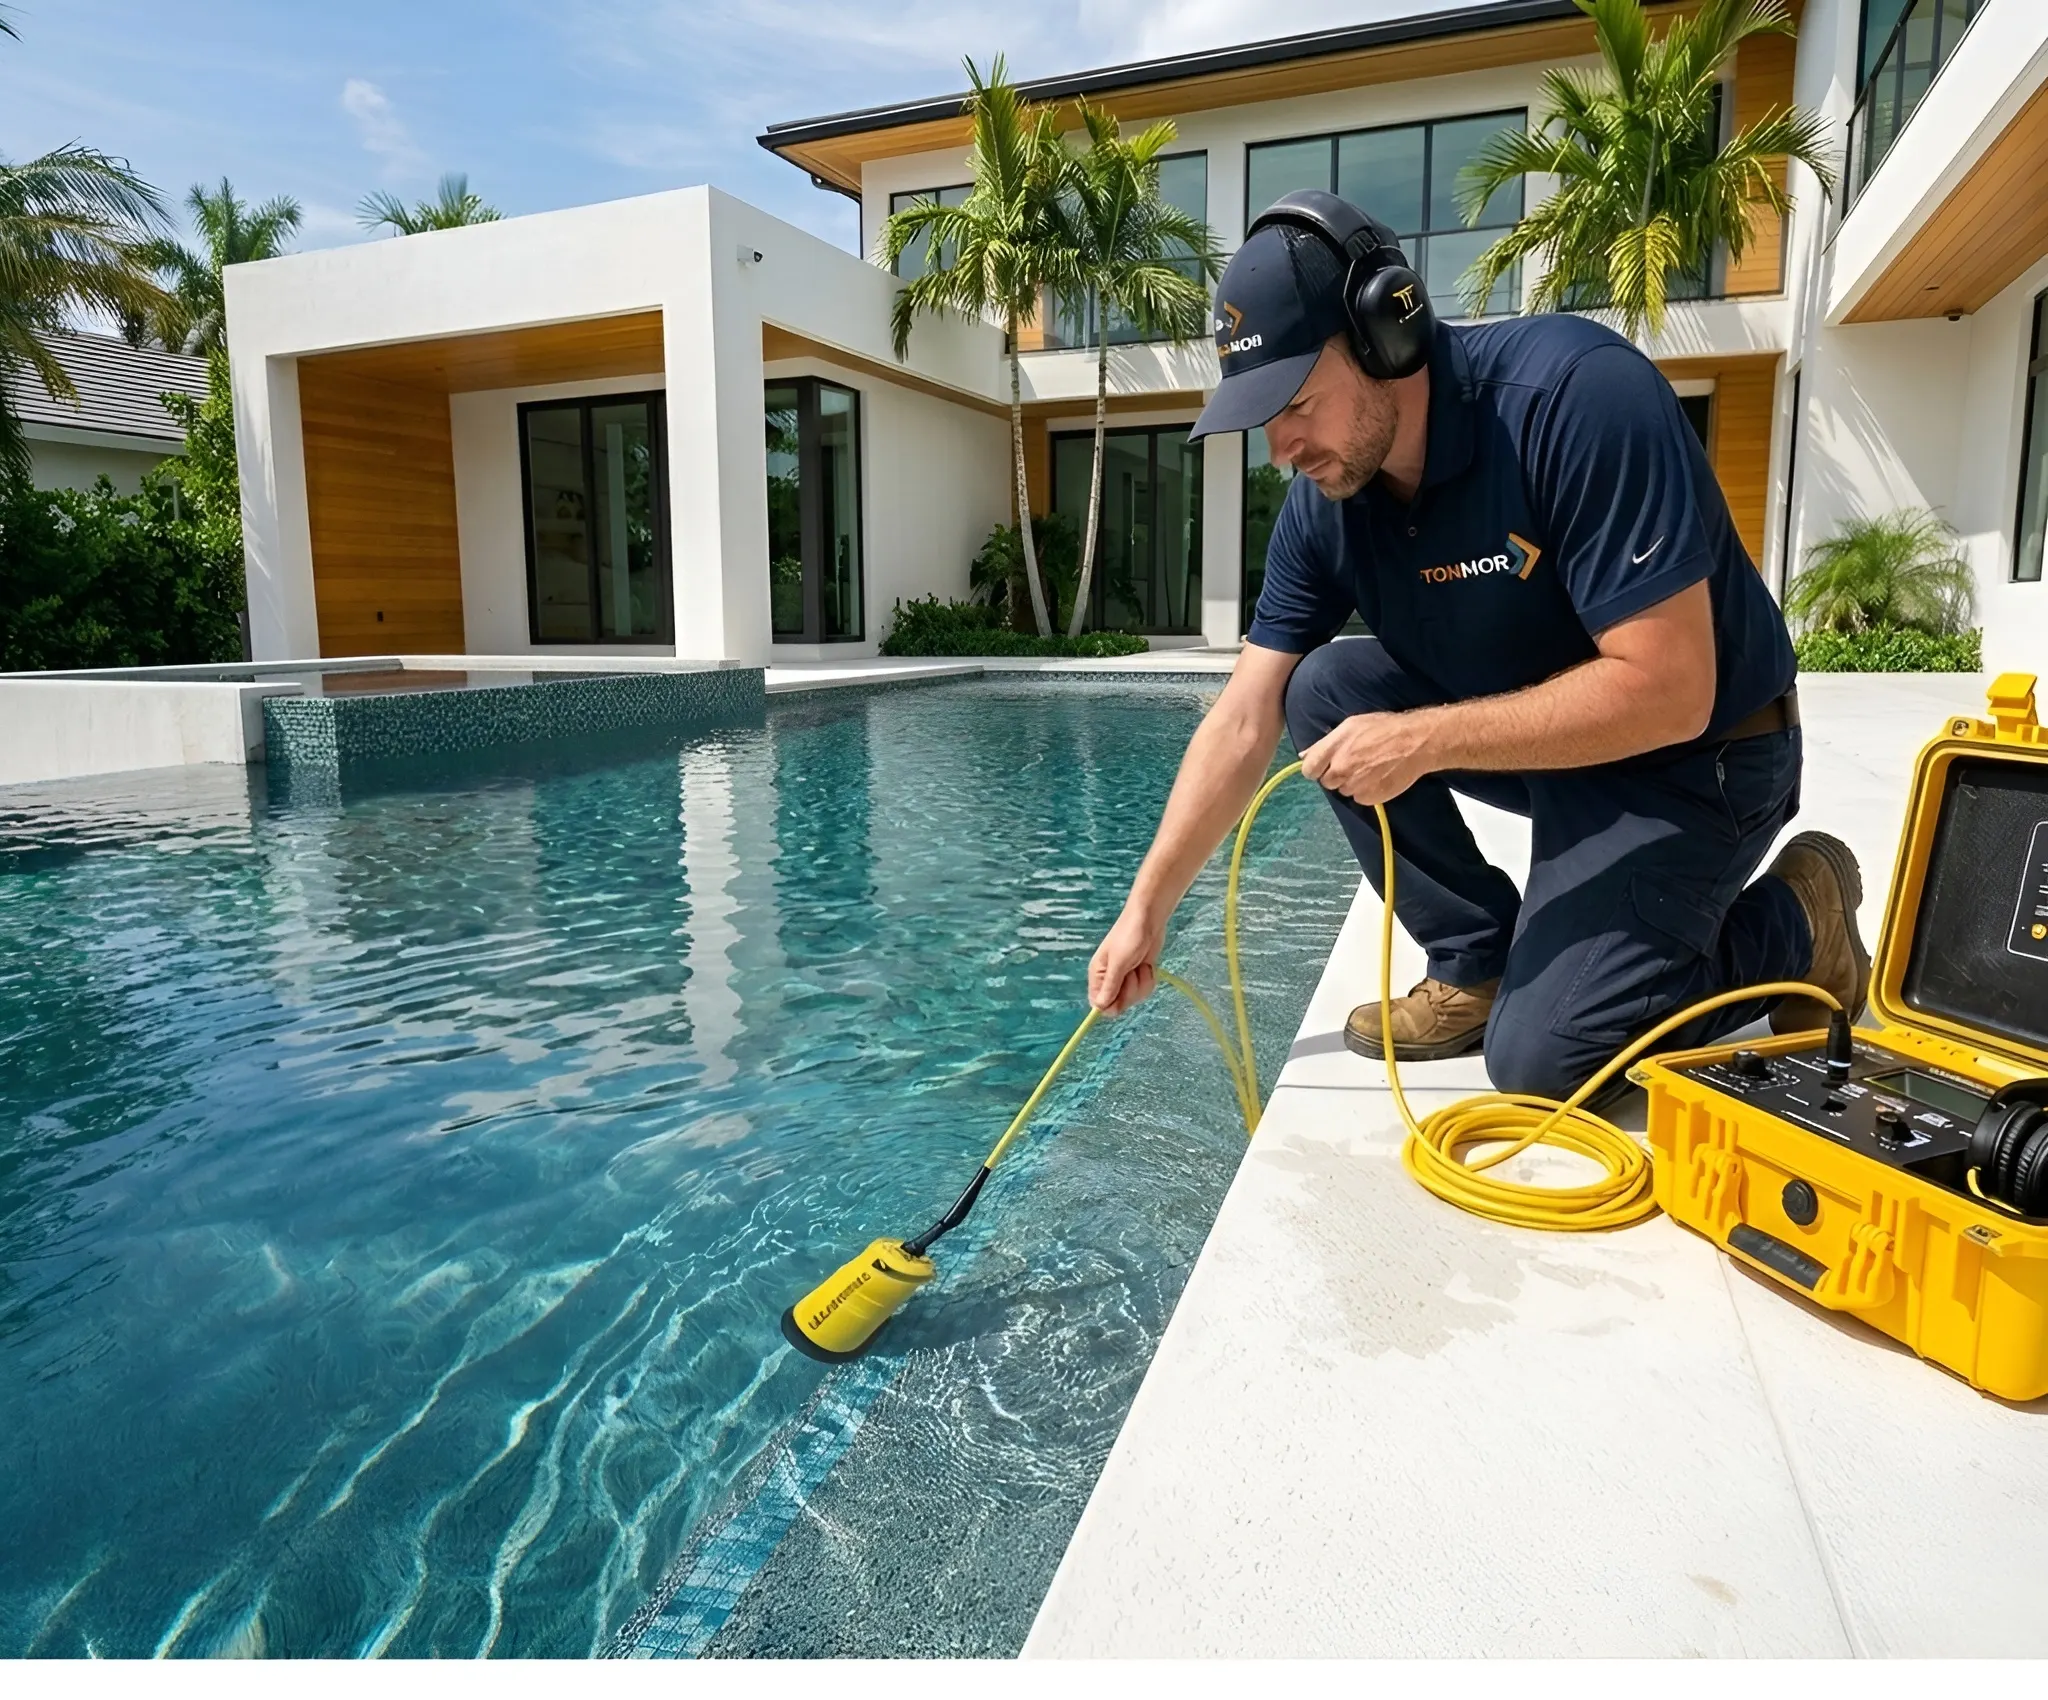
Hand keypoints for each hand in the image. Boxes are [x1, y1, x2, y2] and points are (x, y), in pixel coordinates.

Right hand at [1089, 904, 1167, 1013]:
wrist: (1149, 919)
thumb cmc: (1130, 935)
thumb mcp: (1119, 962)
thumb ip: (1110, 986)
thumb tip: (1099, 1007)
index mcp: (1098, 975)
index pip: (1098, 1003)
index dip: (1110, 1006)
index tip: (1122, 996)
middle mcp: (1109, 979)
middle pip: (1118, 1004)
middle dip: (1130, 992)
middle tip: (1133, 973)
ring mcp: (1125, 978)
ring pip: (1134, 998)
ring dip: (1142, 984)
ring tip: (1141, 966)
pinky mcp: (1139, 975)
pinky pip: (1144, 990)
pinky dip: (1149, 979)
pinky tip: (1148, 965)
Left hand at [1298, 711, 1430, 806]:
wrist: (1415, 742)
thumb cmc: (1384, 728)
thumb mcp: (1351, 726)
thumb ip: (1325, 743)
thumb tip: (1304, 755)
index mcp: (1334, 747)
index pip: (1309, 769)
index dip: (1315, 768)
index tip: (1324, 766)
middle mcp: (1341, 767)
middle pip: (1326, 782)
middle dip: (1335, 775)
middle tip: (1353, 764)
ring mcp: (1355, 784)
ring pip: (1343, 790)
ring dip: (1352, 783)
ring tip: (1369, 768)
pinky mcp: (1369, 797)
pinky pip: (1359, 798)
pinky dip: (1366, 791)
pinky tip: (1377, 777)